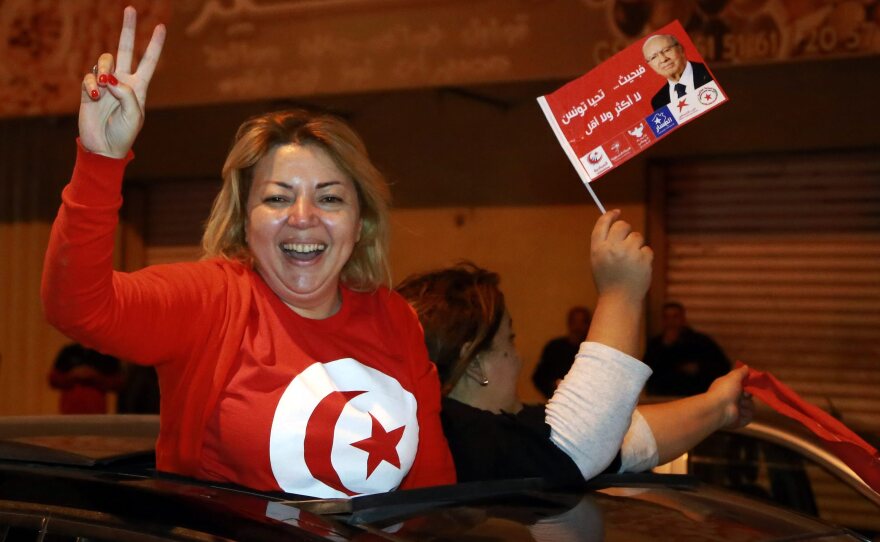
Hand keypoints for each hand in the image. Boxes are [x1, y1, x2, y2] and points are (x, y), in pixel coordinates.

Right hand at [79, 6, 165, 157]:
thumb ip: (126, 94)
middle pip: (125, 49)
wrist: (103, 148)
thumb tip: (110, 78)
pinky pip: (88, 77)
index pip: (148, 61)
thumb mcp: (134, 115)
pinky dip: (90, 84)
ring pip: (103, 61)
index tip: (160, 26)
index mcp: (139, 87)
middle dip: (127, 29)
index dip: (154, 44)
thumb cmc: (124, 134)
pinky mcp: (88, 90)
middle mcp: (122, 81)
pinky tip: (93, 96)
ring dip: (103, 69)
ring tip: (103, 85)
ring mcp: (105, 84)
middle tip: (129, 8)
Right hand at [590, 209, 652, 302]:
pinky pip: (647, 250)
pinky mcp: (643, 260)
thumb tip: (616, 221)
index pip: (603, 224)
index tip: (616, 212)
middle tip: (626, 239)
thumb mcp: (598, 260)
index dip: (610, 215)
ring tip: (630, 261)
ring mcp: (629, 254)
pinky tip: (638, 269)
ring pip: (637, 237)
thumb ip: (605, 242)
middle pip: (622, 225)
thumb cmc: (608, 280)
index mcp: (598, 249)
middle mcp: (613, 249)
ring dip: (635, 245)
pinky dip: (644, 257)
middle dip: (626, 229)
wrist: (620, 300)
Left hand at [708, 365, 754, 428]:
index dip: (748, 385)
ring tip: (739, 405)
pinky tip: (739, 413)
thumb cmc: (724, 391)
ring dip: (747, 405)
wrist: (718, 409)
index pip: (742, 386)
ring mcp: (734, 410)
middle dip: (748, 396)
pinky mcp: (738, 420)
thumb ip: (741, 372)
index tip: (749, 385)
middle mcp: (731, 399)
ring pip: (751, 407)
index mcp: (728, 388)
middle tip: (743, 395)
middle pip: (748, 397)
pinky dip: (746, 415)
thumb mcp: (733, 377)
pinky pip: (749, 416)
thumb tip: (745, 366)